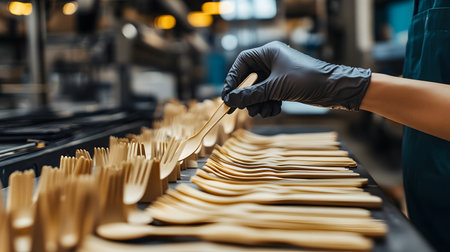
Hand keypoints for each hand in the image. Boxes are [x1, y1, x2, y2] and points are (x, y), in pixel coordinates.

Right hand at [222, 41, 371, 116]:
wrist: (335, 89)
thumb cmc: (307, 80)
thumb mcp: (275, 88)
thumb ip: (251, 94)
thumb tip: (231, 99)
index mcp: (269, 53)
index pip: (242, 63)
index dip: (233, 79)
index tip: (227, 95)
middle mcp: (273, 61)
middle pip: (250, 79)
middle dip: (248, 96)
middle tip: (243, 109)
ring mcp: (279, 74)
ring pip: (259, 91)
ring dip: (259, 103)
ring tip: (264, 112)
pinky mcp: (285, 86)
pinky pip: (269, 96)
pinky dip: (269, 105)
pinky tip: (274, 110)